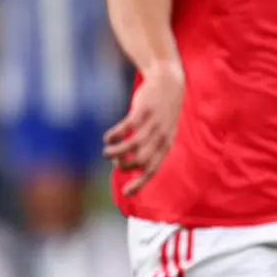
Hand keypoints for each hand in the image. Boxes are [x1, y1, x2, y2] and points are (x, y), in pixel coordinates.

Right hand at [104, 61, 185, 194]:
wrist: (168, 82)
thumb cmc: (162, 111)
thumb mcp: (163, 130)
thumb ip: (152, 147)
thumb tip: (132, 164)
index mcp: (166, 144)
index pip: (153, 169)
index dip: (139, 183)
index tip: (126, 193)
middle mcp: (161, 136)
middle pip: (142, 160)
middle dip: (125, 166)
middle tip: (116, 163)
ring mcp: (152, 123)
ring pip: (132, 146)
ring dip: (116, 153)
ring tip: (107, 152)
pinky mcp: (142, 111)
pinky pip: (126, 128)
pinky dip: (114, 135)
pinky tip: (108, 137)